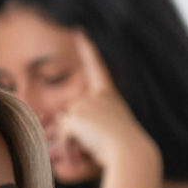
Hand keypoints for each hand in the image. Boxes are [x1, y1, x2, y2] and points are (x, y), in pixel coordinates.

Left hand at [54, 33, 162, 187]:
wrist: (132, 155)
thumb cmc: (124, 152)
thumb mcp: (105, 135)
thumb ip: (81, 129)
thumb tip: (55, 127)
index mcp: (110, 97)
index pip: (98, 68)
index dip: (88, 49)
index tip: (79, 32)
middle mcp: (98, 96)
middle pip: (72, 114)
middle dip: (73, 134)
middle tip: (94, 136)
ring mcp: (86, 103)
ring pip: (65, 126)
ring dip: (73, 143)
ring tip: (94, 150)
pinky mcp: (76, 115)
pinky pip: (63, 135)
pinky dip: (69, 147)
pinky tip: (85, 151)